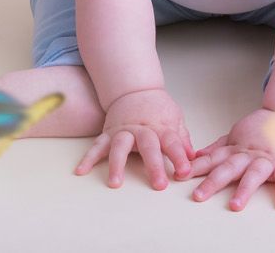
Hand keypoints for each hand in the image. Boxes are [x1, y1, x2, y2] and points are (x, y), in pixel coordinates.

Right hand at [75, 88, 193, 190]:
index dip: (180, 157)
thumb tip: (194, 158)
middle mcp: (142, 130)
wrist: (134, 89)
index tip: (185, 172)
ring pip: (120, 147)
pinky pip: (97, 146)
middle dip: (154, 166)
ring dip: (117, 165)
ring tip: (115, 183)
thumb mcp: (175, 118)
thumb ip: (183, 139)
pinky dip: (88, 158)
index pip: (173, 143)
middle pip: (149, 147)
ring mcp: (123, 131)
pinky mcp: (108, 133)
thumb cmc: (157, 109)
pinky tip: (81, 171)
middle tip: (159, 185)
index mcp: (161, 127)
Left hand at [186, 108, 274, 210]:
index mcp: (235, 150)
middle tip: (198, 195)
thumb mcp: (236, 136)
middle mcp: (248, 155)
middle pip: (228, 168)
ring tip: (235, 205)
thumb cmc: (260, 130)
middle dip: (212, 182)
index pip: (212, 159)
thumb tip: (196, 157)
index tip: (180, 176)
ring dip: (244, 189)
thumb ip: (218, 149)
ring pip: (254, 174)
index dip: (196, 168)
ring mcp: (267, 159)